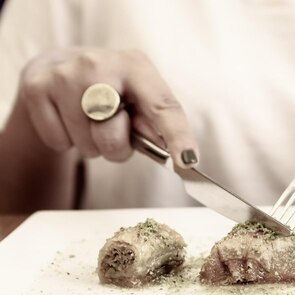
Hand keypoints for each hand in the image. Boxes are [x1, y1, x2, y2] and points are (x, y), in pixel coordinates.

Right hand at [18, 48, 197, 166]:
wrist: (59, 68)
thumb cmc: (111, 92)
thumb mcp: (139, 98)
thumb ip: (155, 123)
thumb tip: (176, 152)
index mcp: (136, 66)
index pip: (162, 106)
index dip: (177, 135)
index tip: (188, 160)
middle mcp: (99, 64)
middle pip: (113, 134)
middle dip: (116, 146)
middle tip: (112, 130)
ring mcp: (64, 75)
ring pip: (86, 143)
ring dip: (91, 145)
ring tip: (89, 121)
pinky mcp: (37, 88)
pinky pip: (59, 142)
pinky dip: (66, 142)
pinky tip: (68, 119)